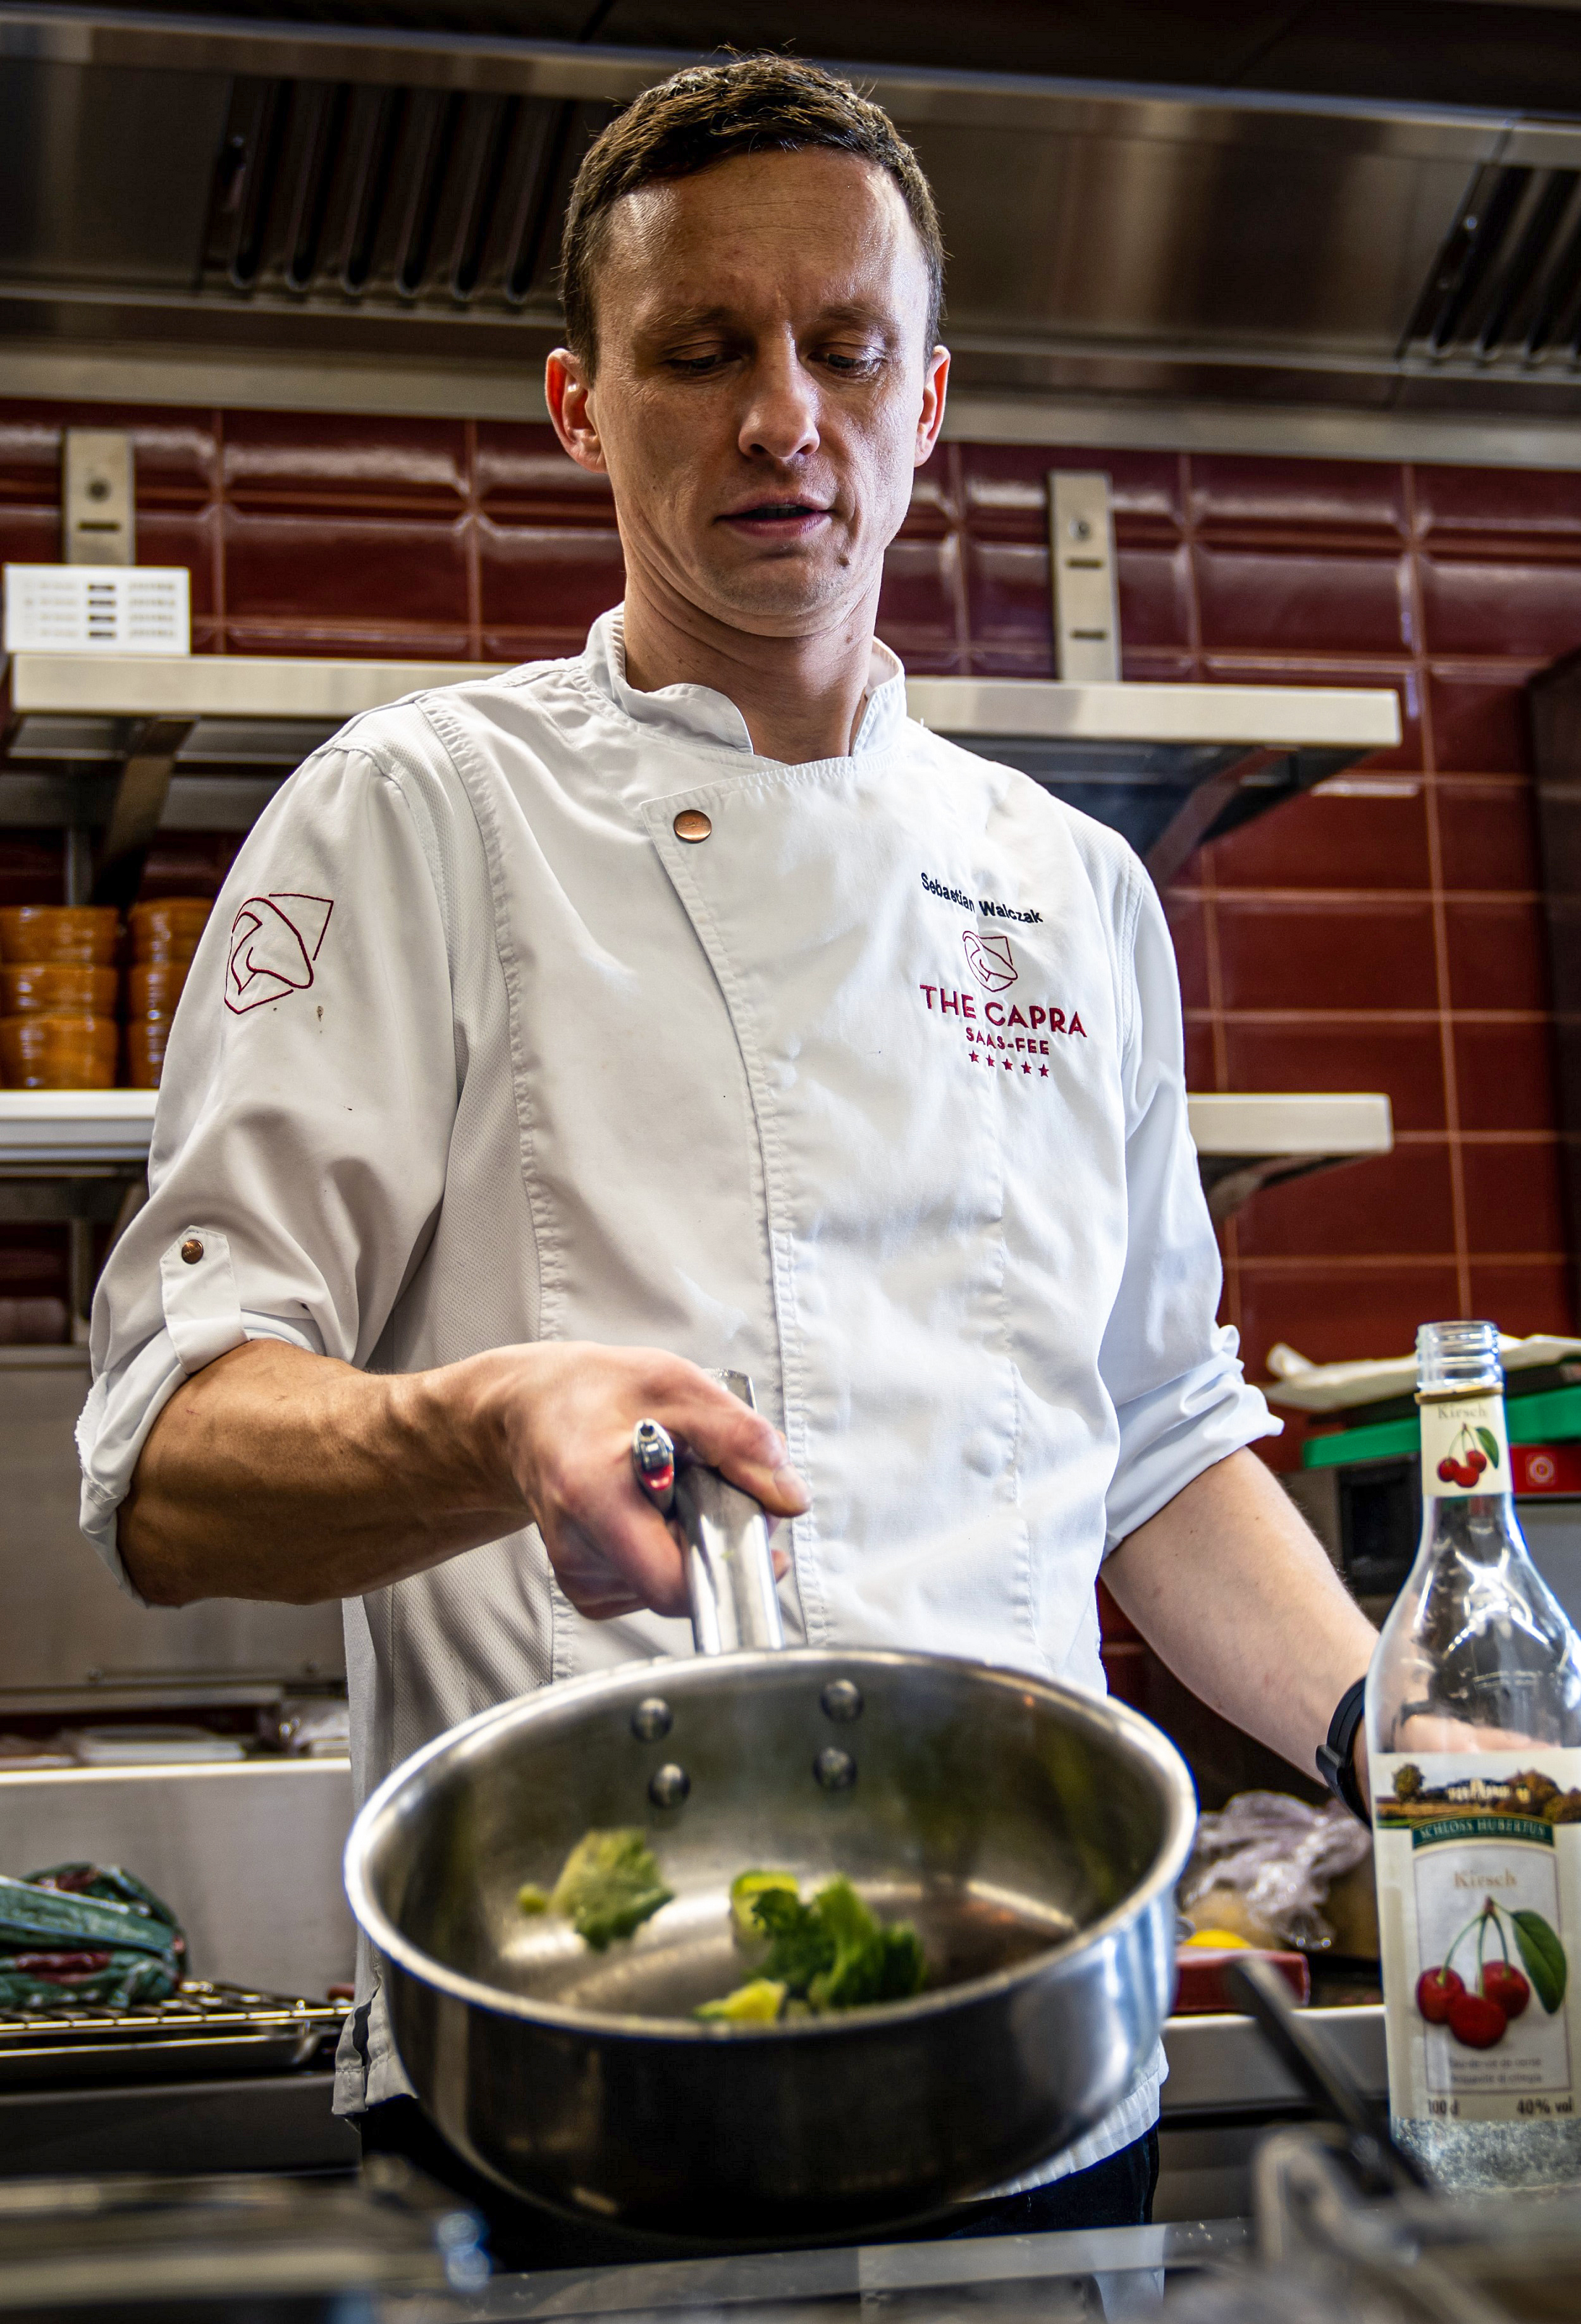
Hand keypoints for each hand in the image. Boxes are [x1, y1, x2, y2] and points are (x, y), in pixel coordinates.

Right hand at [476, 1342, 807, 1620]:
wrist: (531, 1410)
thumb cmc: (596, 1392)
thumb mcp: (676, 1385)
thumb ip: (739, 1439)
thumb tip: (790, 1499)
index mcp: (592, 1496)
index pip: (673, 1583)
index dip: (730, 1563)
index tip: (755, 1529)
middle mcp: (577, 1549)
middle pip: (685, 1581)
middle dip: (716, 1534)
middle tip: (706, 1478)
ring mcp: (579, 1576)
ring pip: (674, 1583)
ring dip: (693, 1536)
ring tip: (668, 1485)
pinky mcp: (587, 1589)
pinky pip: (655, 1584)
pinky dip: (669, 1548)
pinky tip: (650, 1508)